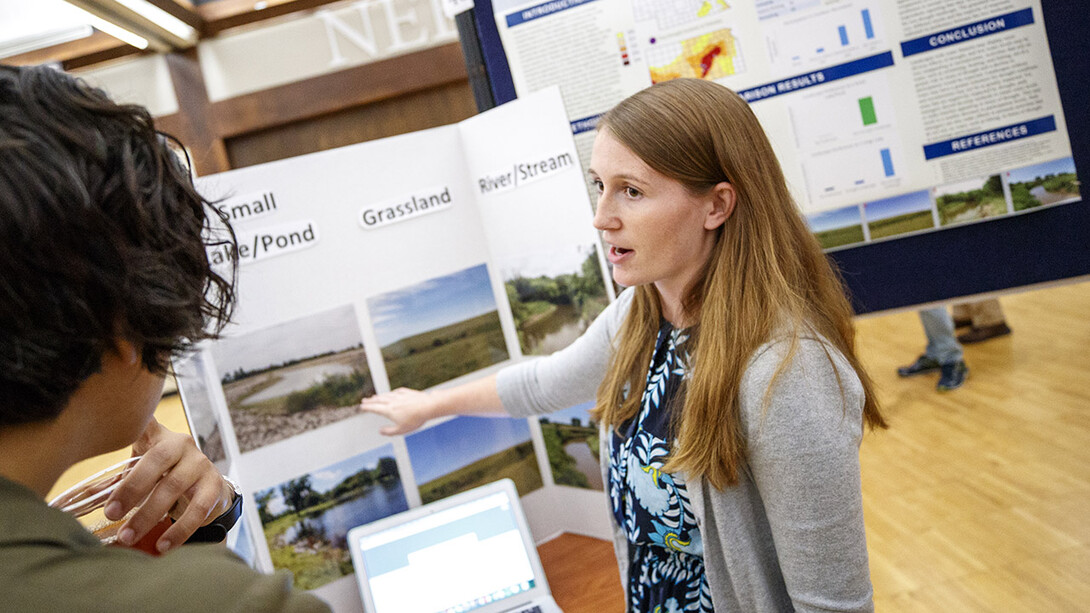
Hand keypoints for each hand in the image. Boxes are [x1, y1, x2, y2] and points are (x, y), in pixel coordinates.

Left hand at [103, 418, 235, 552]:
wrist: (208, 488)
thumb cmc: (167, 477)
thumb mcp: (143, 472)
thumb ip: (114, 483)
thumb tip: (79, 498)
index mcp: (159, 438)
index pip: (145, 425)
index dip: (133, 423)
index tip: (117, 427)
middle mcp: (182, 445)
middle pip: (157, 460)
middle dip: (132, 488)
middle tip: (111, 513)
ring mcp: (201, 464)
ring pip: (174, 486)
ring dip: (148, 514)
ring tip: (128, 536)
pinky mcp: (214, 486)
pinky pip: (197, 509)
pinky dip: (179, 530)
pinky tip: (163, 546)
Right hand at [359, 388, 435, 434]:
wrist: (428, 406)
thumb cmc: (415, 419)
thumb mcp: (401, 430)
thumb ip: (389, 431)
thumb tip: (380, 431)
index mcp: (389, 410)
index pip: (375, 408)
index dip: (367, 408)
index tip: (362, 407)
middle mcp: (392, 401)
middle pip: (379, 400)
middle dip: (370, 401)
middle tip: (364, 400)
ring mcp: (400, 396)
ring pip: (386, 395)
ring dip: (379, 396)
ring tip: (374, 397)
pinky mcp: (407, 392)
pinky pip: (396, 392)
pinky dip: (391, 393)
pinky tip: (391, 393)